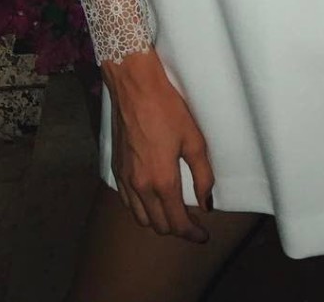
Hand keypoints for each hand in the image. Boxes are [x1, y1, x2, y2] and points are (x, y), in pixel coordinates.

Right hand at [101, 48, 213, 241]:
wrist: (135, 87)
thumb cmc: (167, 108)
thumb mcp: (194, 139)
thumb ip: (202, 174)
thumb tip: (206, 201)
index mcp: (162, 181)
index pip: (177, 222)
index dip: (192, 234)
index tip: (203, 235)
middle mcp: (140, 186)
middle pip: (158, 225)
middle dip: (177, 229)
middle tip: (192, 223)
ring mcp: (125, 179)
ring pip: (140, 217)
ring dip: (158, 221)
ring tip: (173, 213)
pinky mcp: (116, 168)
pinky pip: (128, 202)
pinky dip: (141, 209)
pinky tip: (151, 199)